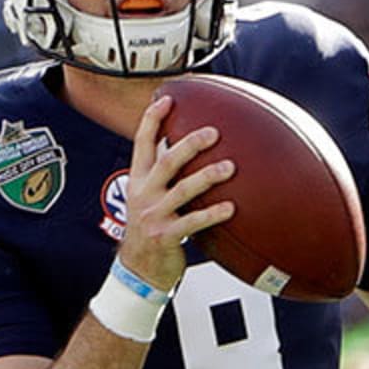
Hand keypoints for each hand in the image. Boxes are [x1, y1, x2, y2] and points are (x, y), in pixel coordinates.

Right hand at [117, 95, 235, 290]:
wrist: (137, 269)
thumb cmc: (151, 228)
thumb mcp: (148, 198)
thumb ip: (163, 176)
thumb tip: (187, 148)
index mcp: (138, 180)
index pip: (142, 143)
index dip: (152, 120)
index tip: (165, 99)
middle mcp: (143, 193)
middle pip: (166, 161)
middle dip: (190, 144)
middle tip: (214, 132)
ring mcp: (153, 215)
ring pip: (183, 189)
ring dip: (208, 176)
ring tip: (230, 167)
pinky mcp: (166, 236)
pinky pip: (193, 222)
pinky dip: (213, 213)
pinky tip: (231, 207)